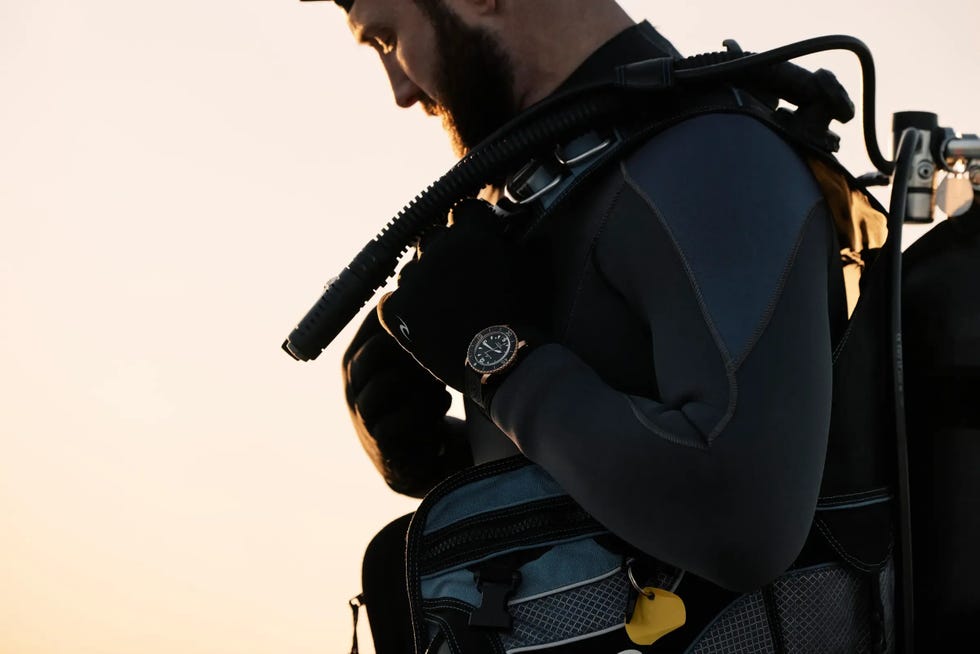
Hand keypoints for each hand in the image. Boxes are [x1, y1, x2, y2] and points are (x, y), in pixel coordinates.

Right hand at [343, 309, 469, 495]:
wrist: (415, 457)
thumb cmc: (416, 400)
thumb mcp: (409, 366)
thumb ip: (411, 337)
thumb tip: (433, 291)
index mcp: (356, 358)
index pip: (372, 321)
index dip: (404, 318)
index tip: (433, 320)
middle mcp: (353, 383)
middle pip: (377, 348)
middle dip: (413, 350)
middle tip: (437, 357)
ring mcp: (362, 412)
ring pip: (391, 380)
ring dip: (424, 381)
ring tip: (439, 385)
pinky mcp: (381, 439)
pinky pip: (407, 414)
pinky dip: (431, 408)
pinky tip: (439, 407)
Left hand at [377, 199, 527, 390]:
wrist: (502, 363)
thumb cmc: (524, 317)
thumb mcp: (536, 272)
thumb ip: (525, 243)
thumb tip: (521, 228)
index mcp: (471, 235)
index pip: (464, 208)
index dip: (472, 222)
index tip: (479, 235)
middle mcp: (437, 250)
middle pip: (433, 236)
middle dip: (446, 249)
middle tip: (461, 274)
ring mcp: (413, 281)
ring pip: (412, 269)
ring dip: (425, 280)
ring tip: (444, 304)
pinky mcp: (395, 311)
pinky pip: (392, 299)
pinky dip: (405, 307)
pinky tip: (423, 319)